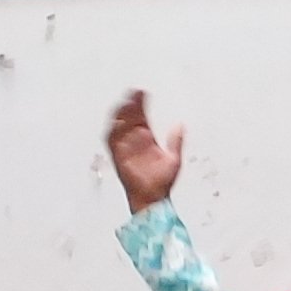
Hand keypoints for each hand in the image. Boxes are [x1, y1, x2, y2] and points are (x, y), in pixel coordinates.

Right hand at [105, 90, 183, 213]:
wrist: (153, 198)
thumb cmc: (162, 182)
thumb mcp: (174, 159)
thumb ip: (176, 142)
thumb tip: (180, 126)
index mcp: (147, 138)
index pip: (141, 115)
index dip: (140, 103)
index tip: (142, 92)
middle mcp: (134, 140)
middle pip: (128, 117)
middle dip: (129, 104)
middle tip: (133, 93)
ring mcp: (125, 147)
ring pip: (118, 126)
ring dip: (119, 115)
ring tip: (124, 104)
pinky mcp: (118, 157)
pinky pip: (111, 141)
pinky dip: (112, 132)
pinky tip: (116, 123)